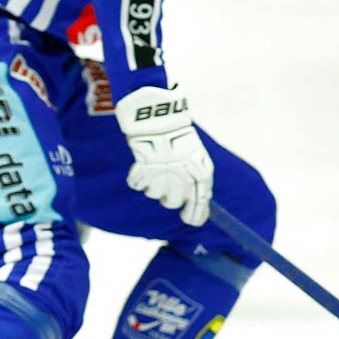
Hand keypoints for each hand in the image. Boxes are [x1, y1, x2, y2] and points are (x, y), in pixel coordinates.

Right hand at [115, 85, 213, 225]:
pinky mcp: (143, 170)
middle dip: (169, 197)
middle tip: (167, 187)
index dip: (194, 216)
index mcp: (200, 176)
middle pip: (172, 203)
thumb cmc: (181, 139)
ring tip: (156, 166)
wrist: (160, 119)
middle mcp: (182, 179)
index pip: (199, 206)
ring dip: (153, 183)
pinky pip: (136, 184)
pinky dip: (137, 177)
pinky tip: (142, 164)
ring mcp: (162, 176)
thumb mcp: (198, 159)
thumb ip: (200, 184)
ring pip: (153, 194)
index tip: (189, 220)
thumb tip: (201, 204)